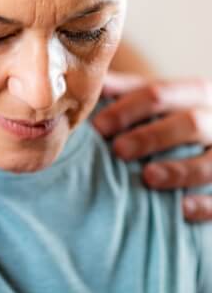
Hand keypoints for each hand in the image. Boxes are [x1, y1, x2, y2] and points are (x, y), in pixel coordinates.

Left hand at [93, 71, 211, 221]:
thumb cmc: (178, 118)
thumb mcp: (160, 99)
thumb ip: (128, 90)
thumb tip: (92, 83)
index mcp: (195, 92)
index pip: (158, 93)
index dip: (126, 109)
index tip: (98, 127)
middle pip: (190, 123)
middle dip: (152, 137)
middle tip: (118, 151)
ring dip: (179, 170)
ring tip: (148, 177)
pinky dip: (207, 203)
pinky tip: (182, 209)